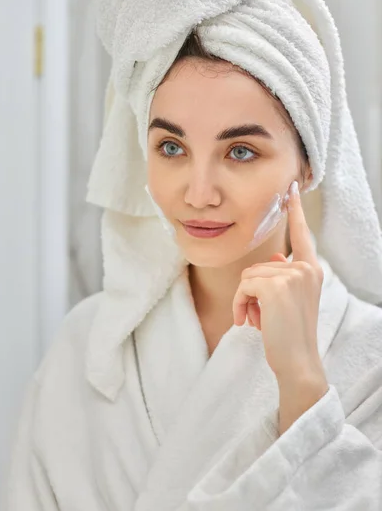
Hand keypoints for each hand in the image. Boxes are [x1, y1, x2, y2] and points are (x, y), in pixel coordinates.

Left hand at [232, 180, 325, 382]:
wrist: (297, 362)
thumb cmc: (290, 334)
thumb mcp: (292, 300)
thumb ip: (284, 275)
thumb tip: (276, 257)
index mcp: (310, 269)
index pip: (301, 234)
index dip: (295, 210)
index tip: (292, 188)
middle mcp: (304, 269)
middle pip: (258, 265)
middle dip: (251, 292)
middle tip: (260, 316)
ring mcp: (291, 276)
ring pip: (248, 276)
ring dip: (244, 300)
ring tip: (256, 321)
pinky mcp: (274, 287)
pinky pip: (242, 286)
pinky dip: (238, 304)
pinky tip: (247, 322)